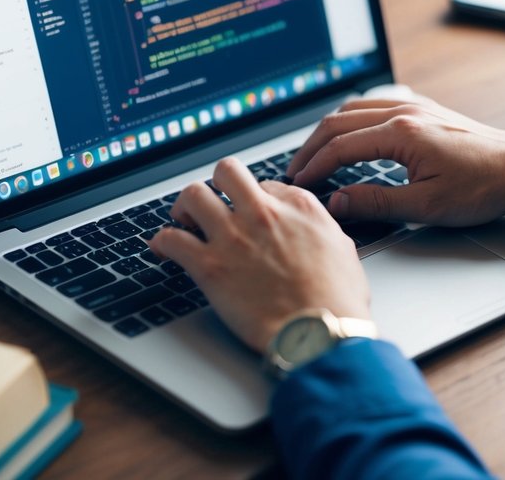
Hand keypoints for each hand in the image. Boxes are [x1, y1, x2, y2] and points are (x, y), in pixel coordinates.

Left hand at [148, 157, 370, 352]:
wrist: (319, 333)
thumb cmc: (337, 300)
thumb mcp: (343, 248)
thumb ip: (321, 227)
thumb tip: (311, 226)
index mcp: (297, 206)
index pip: (265, 183)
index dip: (255, 200)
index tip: (250, 215)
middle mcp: (262, 213)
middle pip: (226, 172)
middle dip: (216, 184)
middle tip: (213, 204)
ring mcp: (233, 237)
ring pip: (193, 195)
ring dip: (185, 207)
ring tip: (184, 222)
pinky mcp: (209, 266)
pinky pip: (171, 239)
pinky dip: (162, 242)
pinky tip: (164, 250)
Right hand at [287, 95, 504, 227]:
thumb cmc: (483, 187)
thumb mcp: (427, 207)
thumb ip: (377, 203)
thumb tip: (338, 202)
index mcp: (402, 133)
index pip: (340, 146)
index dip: (313, 166)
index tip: (298, 183)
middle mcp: (405, 111)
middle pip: (339, 121)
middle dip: (312, 146)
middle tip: (296, 170)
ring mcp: (415, 105)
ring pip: (355, 107)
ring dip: (330, 129)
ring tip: (316, 153)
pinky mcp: (425, 108)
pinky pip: (376, 103)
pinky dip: (352, 118)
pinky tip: (351, 132)